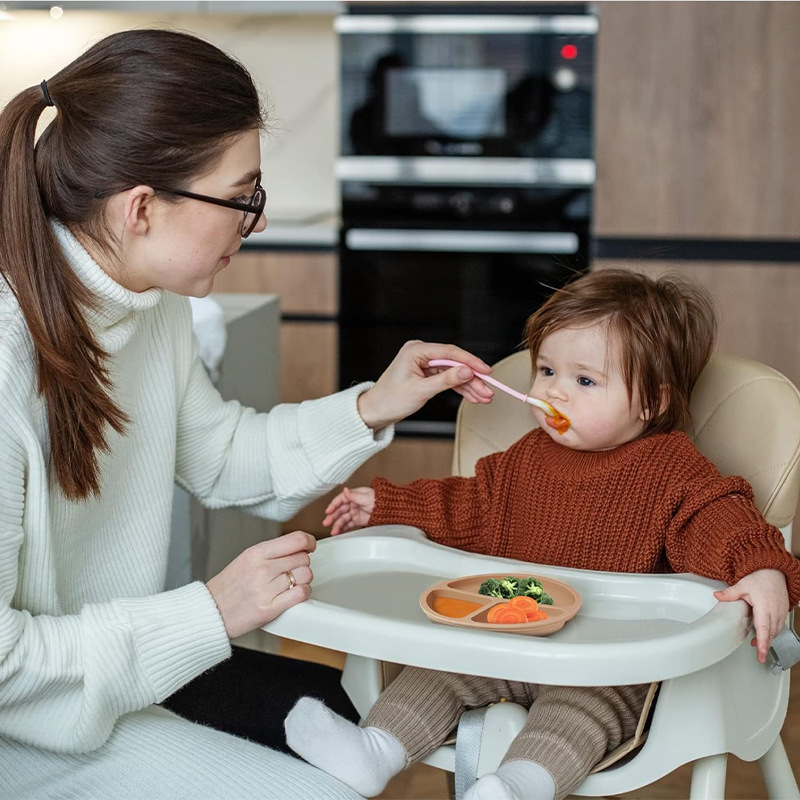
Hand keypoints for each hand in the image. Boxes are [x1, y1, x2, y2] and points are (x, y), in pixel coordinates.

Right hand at [206, 531, 315, 639]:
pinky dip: (303, 593)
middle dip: (303, 563)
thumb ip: (272, 552)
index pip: (296, 539)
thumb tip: (300, 546)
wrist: (211, 611)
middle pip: (303, 558)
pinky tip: (294, 593)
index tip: (310, 546)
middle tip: (293, 569)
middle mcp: (262, 569)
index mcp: (256, 553)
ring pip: (305, 575)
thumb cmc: (229, 586)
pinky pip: (301, 594)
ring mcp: (265, 589)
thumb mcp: (246, 559)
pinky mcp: (269, 609)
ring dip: (303, 579)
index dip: (309, 542)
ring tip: (292, 583)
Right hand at [323, 486, 375, 535]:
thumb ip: (354, 495)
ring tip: (333, 531)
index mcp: (354, 495)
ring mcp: (355, 512)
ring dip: (337, 525)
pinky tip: (339, 532)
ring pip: (343, 518)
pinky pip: (348, 524)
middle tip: (326, 522)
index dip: (333, 505)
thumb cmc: (380, 500)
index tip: (328, 511)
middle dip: (332, 517)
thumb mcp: (366, 497)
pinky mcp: (358, 520)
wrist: (389, 509)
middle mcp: (353, 503)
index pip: (340, 500)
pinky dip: (343, 528)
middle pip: (340, 510)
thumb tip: (345, 490)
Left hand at [356, 340, 493, 431]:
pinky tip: (474, 396)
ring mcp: (425, 363)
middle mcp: (421, 353)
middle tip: (488, 390)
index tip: (486, 371)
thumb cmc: (390, 400)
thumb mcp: (421, 391)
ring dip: (470, 386)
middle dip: (473, 378)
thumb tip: (467, 371)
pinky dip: (460, 388)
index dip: (471, 362)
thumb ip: (445, 380)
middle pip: (455, 363)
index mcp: (416, 350)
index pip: (450, 352)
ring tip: (484, 397)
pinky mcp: (427, 373)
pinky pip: (448, 379)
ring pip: (454, 372)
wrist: (376, 411)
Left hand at [713, 569, 789, 662]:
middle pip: (770, 633)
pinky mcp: (782, 612)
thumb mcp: (743, 585)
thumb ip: (730, 593)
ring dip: (768, 639)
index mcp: (764, 607)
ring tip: (758, 646)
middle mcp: (774, 612)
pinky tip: (764, 635)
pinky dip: (772, 632)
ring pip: (775, 631)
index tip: (761, 652)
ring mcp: (780, 613)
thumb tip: (717, 596)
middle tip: (759, 657)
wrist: (774, 572)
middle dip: (765, 646)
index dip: (762, 642)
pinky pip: (778, 626)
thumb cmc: (761, 578)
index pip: (764, 628)